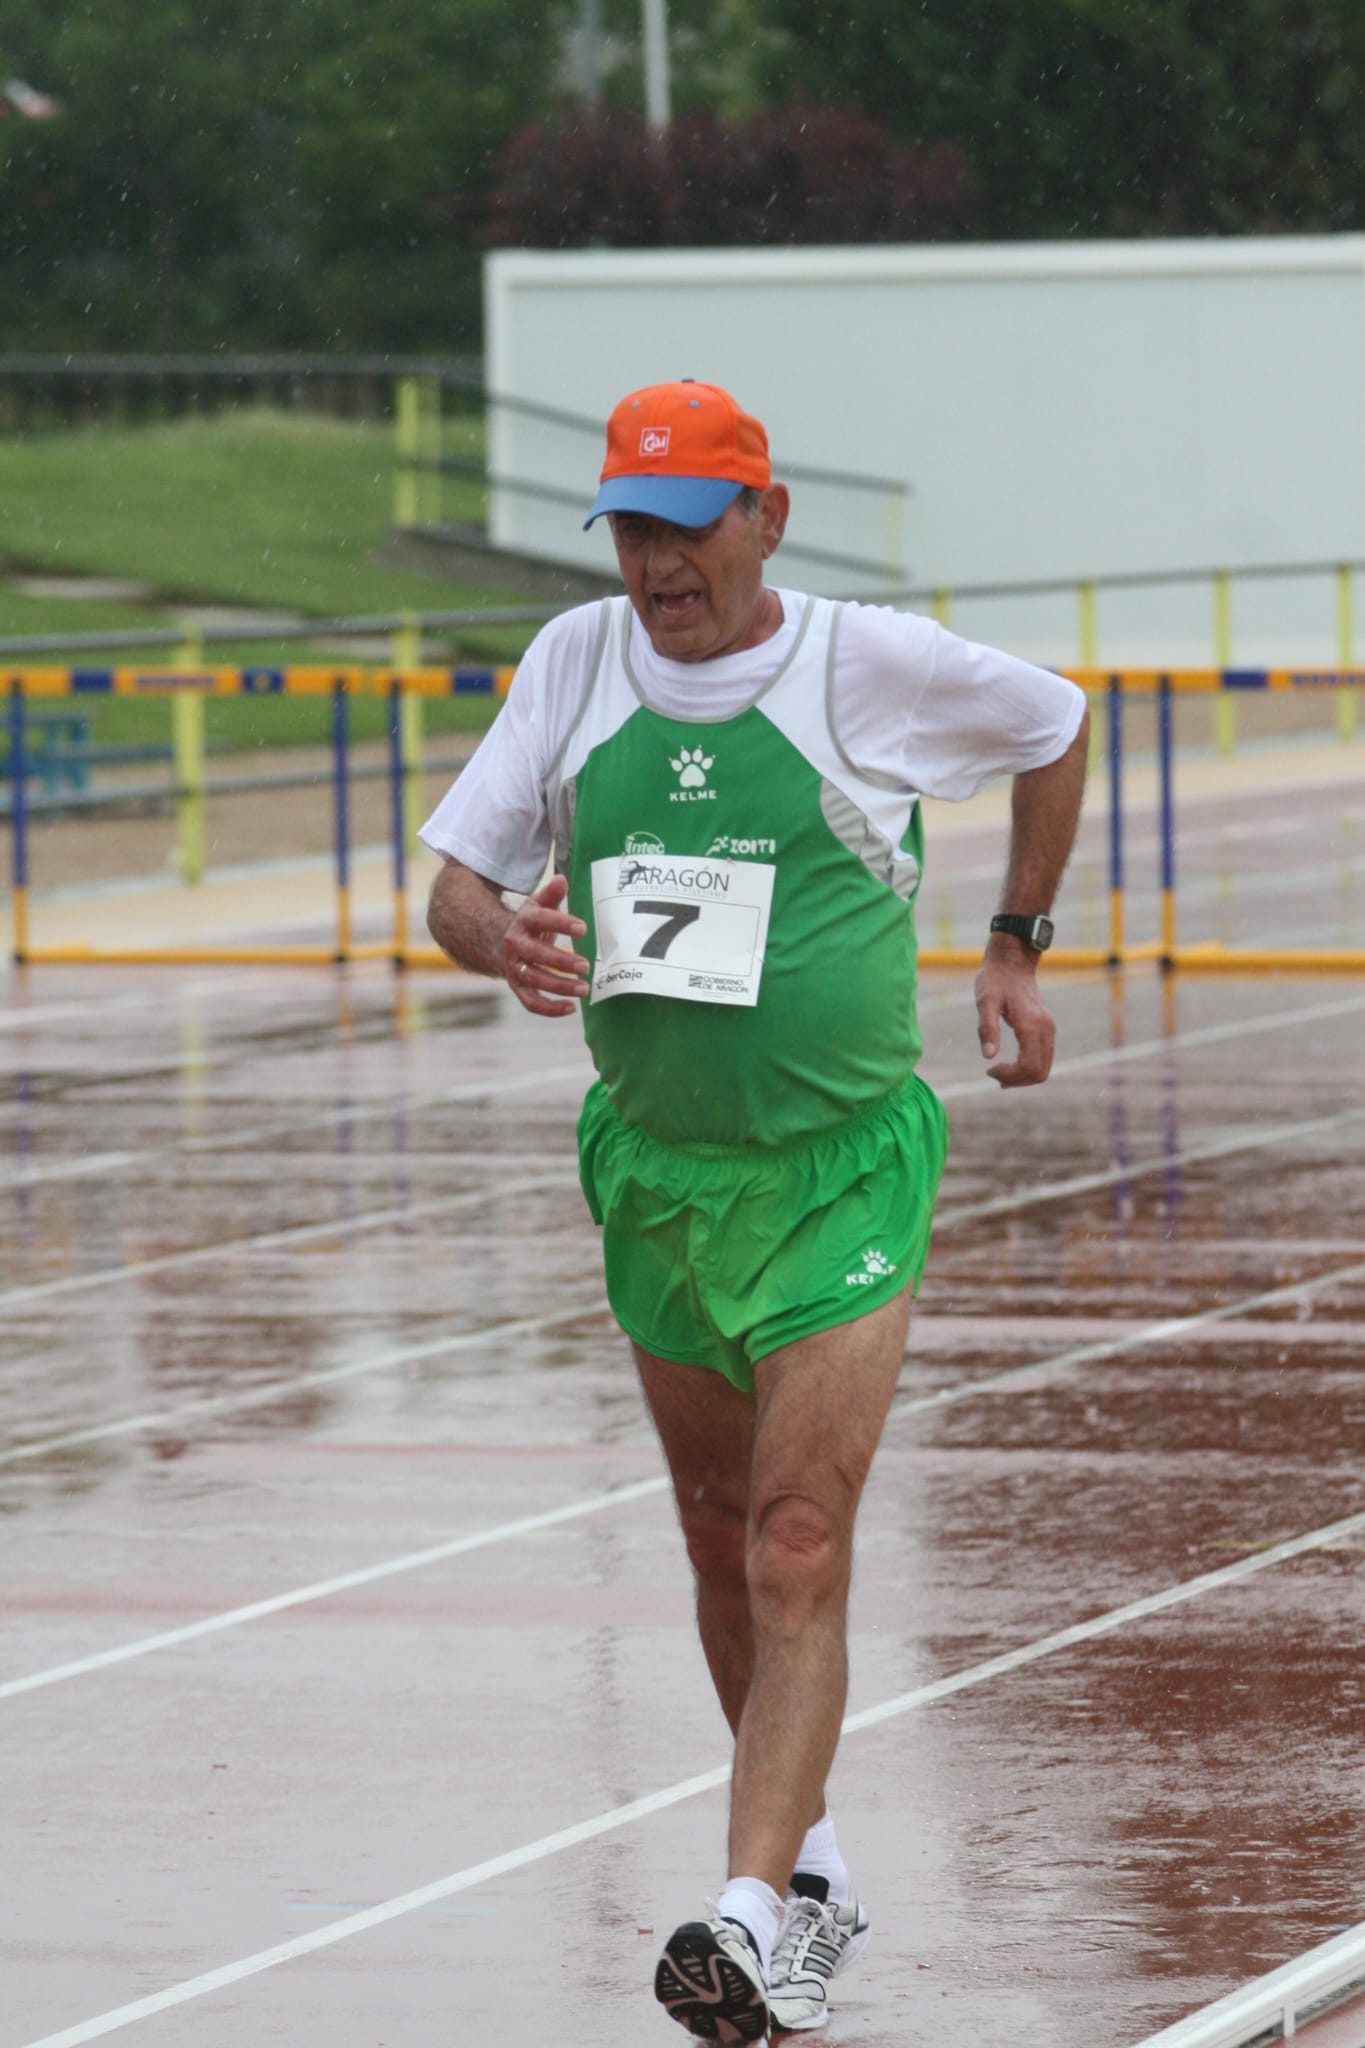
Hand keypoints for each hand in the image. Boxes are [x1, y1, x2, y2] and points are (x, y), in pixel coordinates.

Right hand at [501, 873, 589, 1015]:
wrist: (493, 940)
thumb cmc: (526, 922)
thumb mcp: (535, 905)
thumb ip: (550, 894)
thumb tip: (562, 879)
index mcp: (522, 921)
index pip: (541, 920)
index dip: (561, 923)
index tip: (583, 929)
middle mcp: (515, 945)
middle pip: (536, 954)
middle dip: (561, 961)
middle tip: (586, 965)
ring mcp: (515, 968)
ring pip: (535, 980)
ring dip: (560, 987)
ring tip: (584, 989)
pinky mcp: (517, 986)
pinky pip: (531, 1002)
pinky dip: (550, 1009)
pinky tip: (571, 1008)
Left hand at [974, 944, 1055, 1087]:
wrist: (1012, 962)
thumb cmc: (995, 980)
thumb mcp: (985, 1002)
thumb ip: (987, 1028)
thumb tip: (989, 1056)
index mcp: (1031, 1025)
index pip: (1029, 1066)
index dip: (1011, 1075)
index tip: (990, 1069)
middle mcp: (1046, 1029)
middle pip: (1040, 1072)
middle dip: (1017, 1080)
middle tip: (993, 1074)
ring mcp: (1049, 1029)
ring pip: (1044, 1067)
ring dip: (1023, 1076)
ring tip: (999, 1072)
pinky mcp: (1047, 1028)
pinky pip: (1044, 1058)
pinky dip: (1029, 1067)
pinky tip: (1010, 1065)